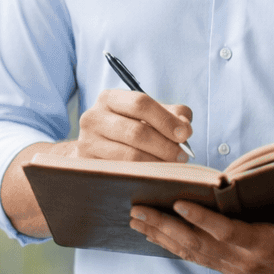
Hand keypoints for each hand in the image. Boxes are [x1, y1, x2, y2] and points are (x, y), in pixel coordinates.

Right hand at [73, 89, 192, 162]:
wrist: (96, 148)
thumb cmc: (129, 128)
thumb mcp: (147, 115)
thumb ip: (171, 113)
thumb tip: (185, 126)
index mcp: (110, 98)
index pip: (140, 104)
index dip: (166, 119)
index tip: (185, 134)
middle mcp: (94, 117)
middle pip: (136, 132)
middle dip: (165, 145)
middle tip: (183, 156)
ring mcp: (88, 142)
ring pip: (130, 155)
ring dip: (157, 163)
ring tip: (173, 166)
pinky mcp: (89, 165)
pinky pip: (122, 172)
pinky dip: (144, 174)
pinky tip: (156, 175)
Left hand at [129, 180, 273, 273]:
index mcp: (266, 246)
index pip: (227, 231)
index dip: (202, 219)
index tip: (178, 204)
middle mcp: (244, 260)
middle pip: (198, 244)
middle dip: (165, 227)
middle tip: (137, 210)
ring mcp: (235, 267)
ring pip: (191, 252)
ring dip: (161, 237)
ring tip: (135, 220)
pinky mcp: (231, 268)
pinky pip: (196, 258)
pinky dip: (172, 246)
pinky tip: (153, 235)